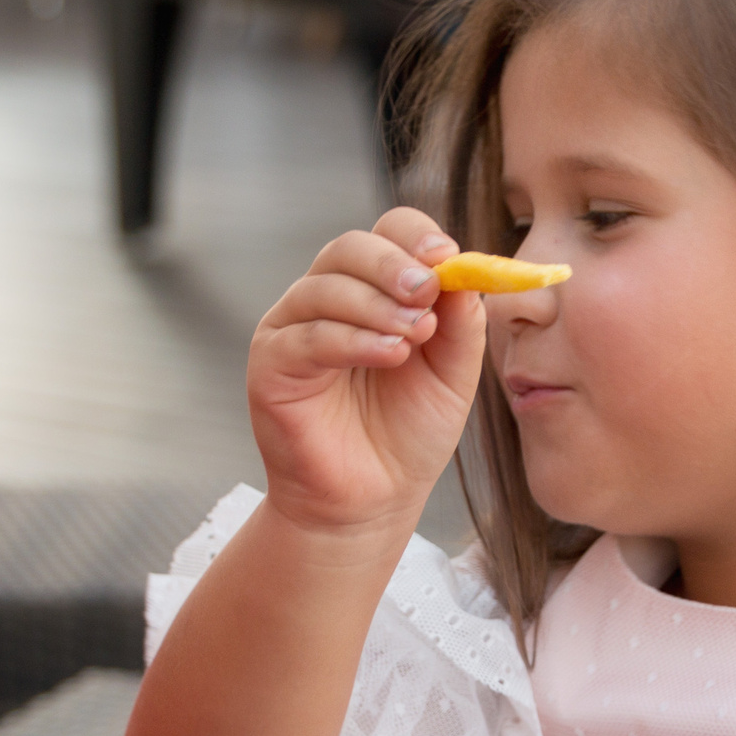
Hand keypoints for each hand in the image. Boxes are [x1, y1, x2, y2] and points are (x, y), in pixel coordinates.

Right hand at [247, 206, 482, 537]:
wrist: (372, 501)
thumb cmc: (406, 435)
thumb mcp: (452, 373)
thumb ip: (461, 321)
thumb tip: (464, 270)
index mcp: (372, 290)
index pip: (387, 234)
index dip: (415, 236)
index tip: (447, 258)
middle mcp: (327, 299)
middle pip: (349, 248)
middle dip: (393, 264)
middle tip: (428, 291)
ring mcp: (293, 329)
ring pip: (324, 287)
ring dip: (376, 304)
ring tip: (415, 337)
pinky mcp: (271, 365)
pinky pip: (305, 335)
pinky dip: (351, 339)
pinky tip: (389, 355)